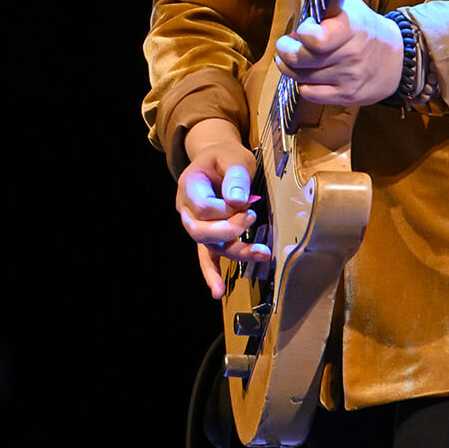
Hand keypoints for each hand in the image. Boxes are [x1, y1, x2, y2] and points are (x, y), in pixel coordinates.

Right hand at [175, 118, 268, 297]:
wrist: (216, 158)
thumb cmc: (225, 157)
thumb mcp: (233, 156)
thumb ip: (236, 176)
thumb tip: (238, 201)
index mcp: (189, 185)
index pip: (202, 207)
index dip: (225, 209)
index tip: (248, 202)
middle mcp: (186, 208)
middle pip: (200, 231)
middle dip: (229, 230)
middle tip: (252, 218)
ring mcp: (195, 223)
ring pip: (209, 246)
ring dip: (235, 252)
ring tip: (262, 253)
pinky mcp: (207, 234)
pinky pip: (206, 257)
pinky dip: (211, 273)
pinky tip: (217, 291)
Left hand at [272, 0, 402, 106]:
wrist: (398, 57)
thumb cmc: (361, 25)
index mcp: (350, 27)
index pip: (317, 39)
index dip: (302, 33)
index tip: (305, 26)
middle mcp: (350, 54)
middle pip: (299, 59)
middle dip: (285, 49)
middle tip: (287, 43)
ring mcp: (349, 77)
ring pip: (300, 76)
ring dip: (291, 67)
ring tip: (297, 56)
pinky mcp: (347, 95)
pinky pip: (309, 94)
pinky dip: (304, 84)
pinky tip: (311, 73)